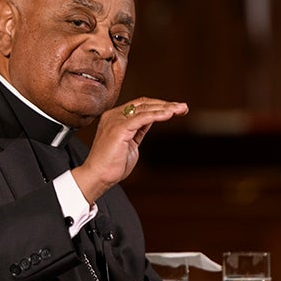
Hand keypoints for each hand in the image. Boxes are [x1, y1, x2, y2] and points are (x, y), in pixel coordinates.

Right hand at [71, 97, 187, 203]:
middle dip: (165, 105)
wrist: (98, 177)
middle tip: (183, 107)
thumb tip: (151, 120)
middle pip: (144, 103)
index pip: (140, 105)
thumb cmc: (112, 165)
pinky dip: (157, 115)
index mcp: (115, 118)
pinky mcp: (119, 128)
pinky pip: (142, 118)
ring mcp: (115, 120)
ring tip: (181, 109)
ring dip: (165, 108)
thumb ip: (138, 130)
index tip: (175, 109)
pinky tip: (169, 114)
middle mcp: (114, 115)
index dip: (158, 106)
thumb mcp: (130, 143)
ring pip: (145, 108)